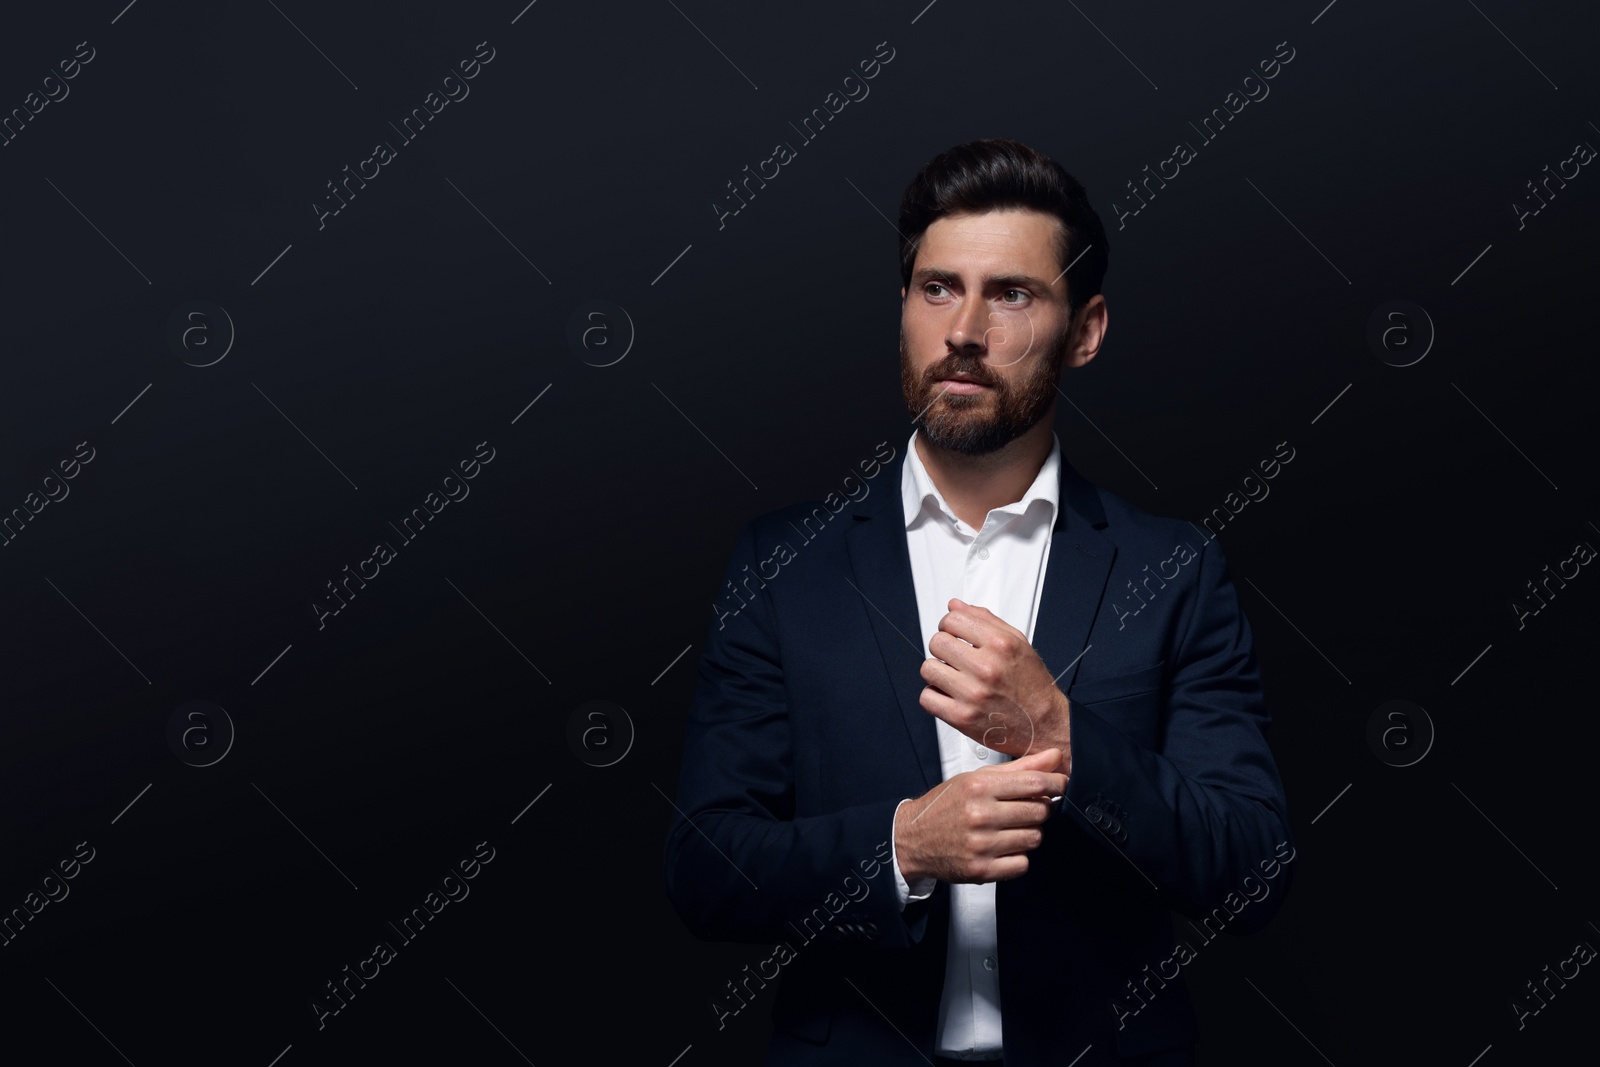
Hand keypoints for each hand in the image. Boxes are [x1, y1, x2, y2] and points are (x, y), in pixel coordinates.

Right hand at [893, 749, 1067, 883]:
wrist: (911, 839)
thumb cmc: (946, 806)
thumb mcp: (976, 779)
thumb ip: (1018, 769)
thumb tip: (1054, 756)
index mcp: (979, 787)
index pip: (1034, 783)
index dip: (1055, 783)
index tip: (1060, 785)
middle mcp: (980, 815)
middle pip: (1039, 811)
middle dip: (1041, 809)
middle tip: (1027, 809)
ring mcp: (981, 845)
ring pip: (1034, 838)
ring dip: (1029, 833)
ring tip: (1011, 829)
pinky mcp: (981, 870)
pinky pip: (1022, 864)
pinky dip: (1018, 857)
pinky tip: (1004, 848)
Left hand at [920, 597, 1071, 770]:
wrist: (1044, 724)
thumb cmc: (1032, 686)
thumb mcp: (1018, 643)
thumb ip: (985, 620)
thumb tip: (955, 606)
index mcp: (1000, 645)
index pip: (952, 620)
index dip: (949, 625)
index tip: (953, 634)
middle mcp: (986, 668)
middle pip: (937, 642)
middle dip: (943, 648)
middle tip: (955, 658)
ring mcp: (972, 693)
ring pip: (928, 669)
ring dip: (938, 672)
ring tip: (954, 677)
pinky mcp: (961, 717)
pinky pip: (927, 698)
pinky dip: (934, 697)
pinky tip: (950, 695)